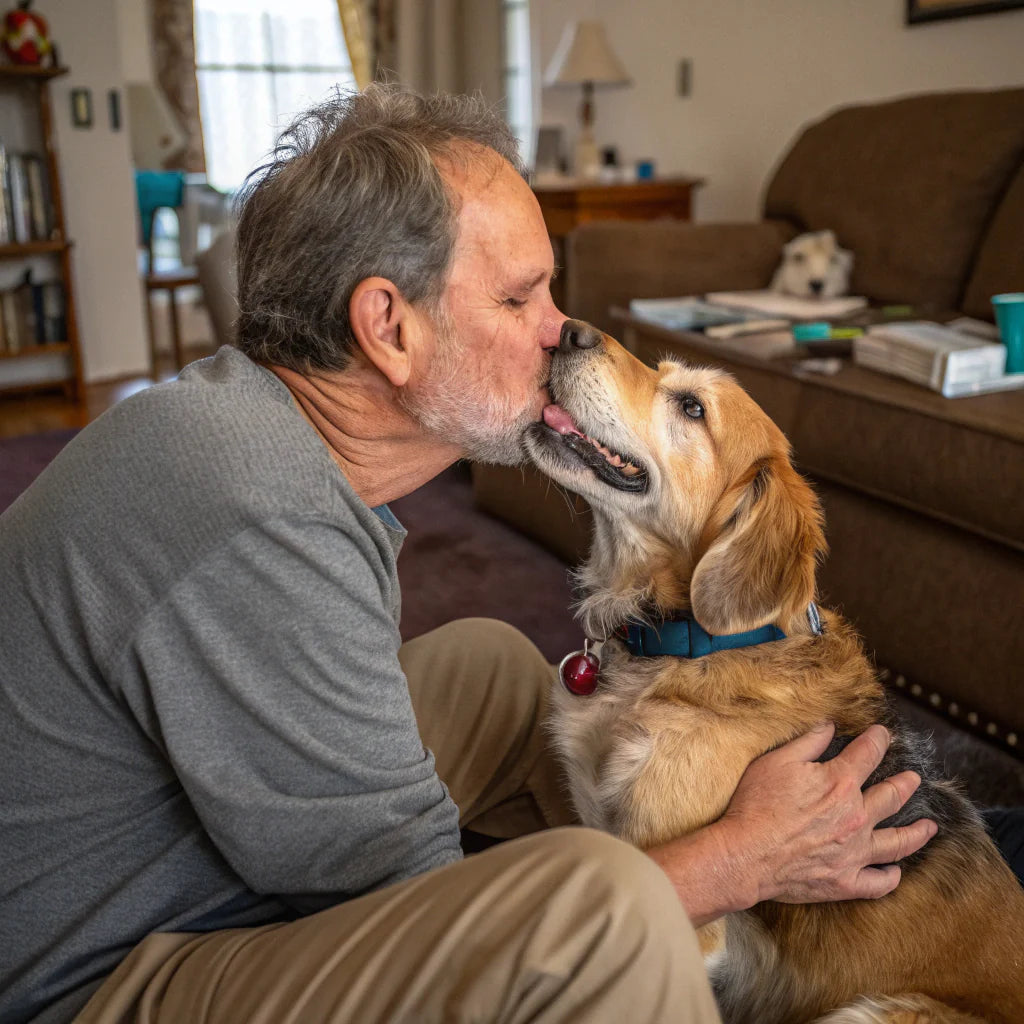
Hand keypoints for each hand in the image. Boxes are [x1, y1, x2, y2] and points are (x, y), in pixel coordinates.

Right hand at [718, 722, 936, 905]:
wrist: (746, 854)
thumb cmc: (757, 805)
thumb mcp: (776, 761)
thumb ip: (808, 741)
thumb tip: (829, 724)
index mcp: (840, 783)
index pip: (868, 755)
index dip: (878, 740)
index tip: (883, 734)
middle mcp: (856, 817)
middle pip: (892, 797)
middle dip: (905, 784)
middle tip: (914, 779)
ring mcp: (855, 853)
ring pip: (897, 843)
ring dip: (917, 833)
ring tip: (930, 827)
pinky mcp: (846, 881)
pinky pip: (879, 883)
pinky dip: (891, 877)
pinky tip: (896, 872)